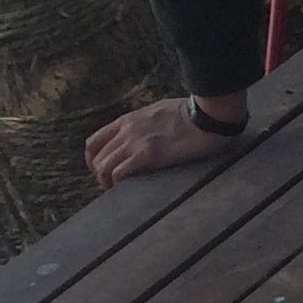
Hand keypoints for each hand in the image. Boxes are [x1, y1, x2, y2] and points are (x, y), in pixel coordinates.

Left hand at [86, 94, 247, 189]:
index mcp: (128, 120)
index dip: (93, 161)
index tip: (104, 172)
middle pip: (96, 158)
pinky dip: (119, 184)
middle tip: (113, 186)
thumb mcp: (159, 111)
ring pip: (103, 167)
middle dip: (100, 176)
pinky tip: (128, 190)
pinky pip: (119, 173)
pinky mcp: (149, 154)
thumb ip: (145, 124)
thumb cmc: (193, 113)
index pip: (93, 142)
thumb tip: (143, 137)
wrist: (209, 115)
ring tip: (120, 191)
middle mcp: (127, 130)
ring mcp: (136, 142)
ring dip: (108, 183)